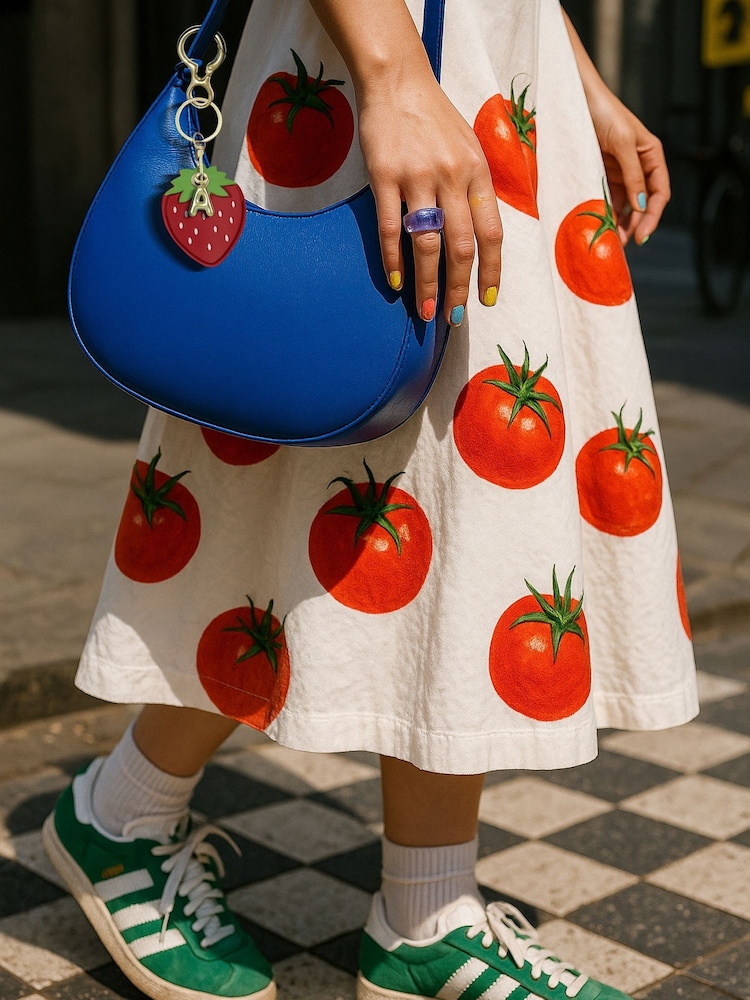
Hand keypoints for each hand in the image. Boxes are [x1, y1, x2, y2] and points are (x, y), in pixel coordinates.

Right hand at [308, 0, 501, 323]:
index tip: (488, 300)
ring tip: (424, 311)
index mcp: (477, 172)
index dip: (491, 272)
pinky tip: (396, 281)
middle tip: (452, 318)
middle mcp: (452, 177)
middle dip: (457, 288)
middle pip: (461, 246)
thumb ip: (476, 189)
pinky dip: (393, 259)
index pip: (491, 233)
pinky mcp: (385, 176)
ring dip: (427, 283)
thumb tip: (480, 237)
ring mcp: (418, 177)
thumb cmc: (435, 119)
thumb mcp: (470, 147)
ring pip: (427, 243)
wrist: (397, 80)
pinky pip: (391, 227)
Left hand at [587, 88, 669, 245]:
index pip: (660, 193)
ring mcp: (620, 171)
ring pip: (625, 205)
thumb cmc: (604, 114)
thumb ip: (633, 175)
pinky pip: (607, 198)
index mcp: (652, 156)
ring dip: (621, 223)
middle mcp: (639, 166)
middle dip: (636, 225)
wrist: (577, 100)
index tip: (642, 236)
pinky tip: (601, 226)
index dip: (653, 216)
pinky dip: (606, 213)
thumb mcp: (624, 143)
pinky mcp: (601, 174)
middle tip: (624, 245)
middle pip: (643, 203)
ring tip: (612, 241)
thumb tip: (641, 206)